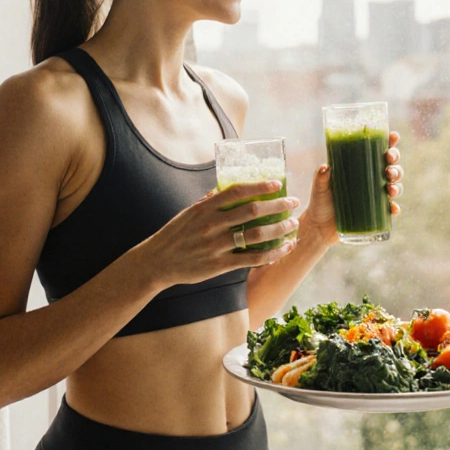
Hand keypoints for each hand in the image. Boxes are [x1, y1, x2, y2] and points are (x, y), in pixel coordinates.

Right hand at [130, 181, 300, 288]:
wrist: (157, 262)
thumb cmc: (175, 235)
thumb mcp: (189, 213)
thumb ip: (209, 201)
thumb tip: (226, 189)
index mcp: (205, 208)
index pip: (237, 191)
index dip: (259, 186)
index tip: (276, 184)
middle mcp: (212, 225)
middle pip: (252, 211)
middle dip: (277, 205)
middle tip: (292, 203)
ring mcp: (216, 246)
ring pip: (256, 235)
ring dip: (279, 229)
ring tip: (292, 225)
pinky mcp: (219, 265)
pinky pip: (252, 258)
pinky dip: (271, 254)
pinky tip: (284, 249)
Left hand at [298, 131, 403, 245]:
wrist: (320, 228)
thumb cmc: (320, 202)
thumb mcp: (319, 187)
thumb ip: (321, 177)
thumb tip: (326, 167)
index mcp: (360, 167)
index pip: (378, 151)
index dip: (389, 142)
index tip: (393, 136)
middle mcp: (371, 179)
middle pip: (390, 166)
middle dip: (394, 162)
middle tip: (389, 162)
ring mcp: (375, 196)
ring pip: (394, 185)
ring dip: (397, 184)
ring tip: (390, 187)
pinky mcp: (376, 213)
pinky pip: (390, 209)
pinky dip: (394, 208)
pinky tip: (393, 208)